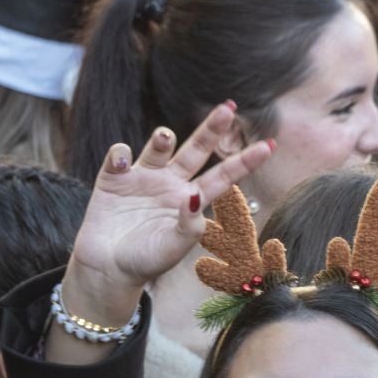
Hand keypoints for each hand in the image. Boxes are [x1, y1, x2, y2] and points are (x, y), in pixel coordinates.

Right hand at [62, 104, 275, 325]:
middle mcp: (170, 184)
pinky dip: (121, 154)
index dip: (244, 162)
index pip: (223, 177)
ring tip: (165, 138)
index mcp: (190, 201)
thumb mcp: (172, 248)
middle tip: (228, 108)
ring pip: (160, 147)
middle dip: (211, 129)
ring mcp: (143, 178)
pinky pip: (120, 155)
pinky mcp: (115, 177)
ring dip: (163, 138)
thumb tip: (196, 197)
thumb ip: (188, 226)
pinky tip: (121, 164)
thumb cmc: (144, 262)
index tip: (269, 146)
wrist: (107, 269)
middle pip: (195, 150)